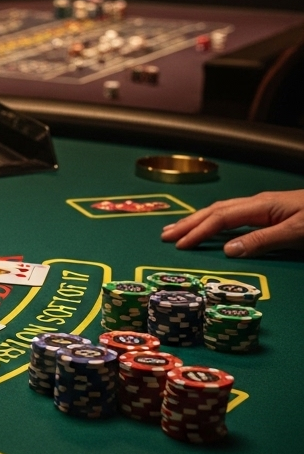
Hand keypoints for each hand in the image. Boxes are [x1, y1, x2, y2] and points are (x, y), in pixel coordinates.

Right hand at [160, 189, 303, 256]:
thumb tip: (229, 250)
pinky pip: (233, 214)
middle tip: (164, 235)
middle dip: (188, 223)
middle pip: (214, 210)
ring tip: (178, 230)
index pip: (220, 218)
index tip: (178, 246)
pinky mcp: (271, 211)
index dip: (198, 232)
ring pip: (222, 210)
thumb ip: (264, 240)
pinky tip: (211, 228)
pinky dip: (214, 221)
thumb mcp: (299, 233)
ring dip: (198, 220)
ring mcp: (265, 205)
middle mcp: (259, 203)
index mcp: (262, 206)